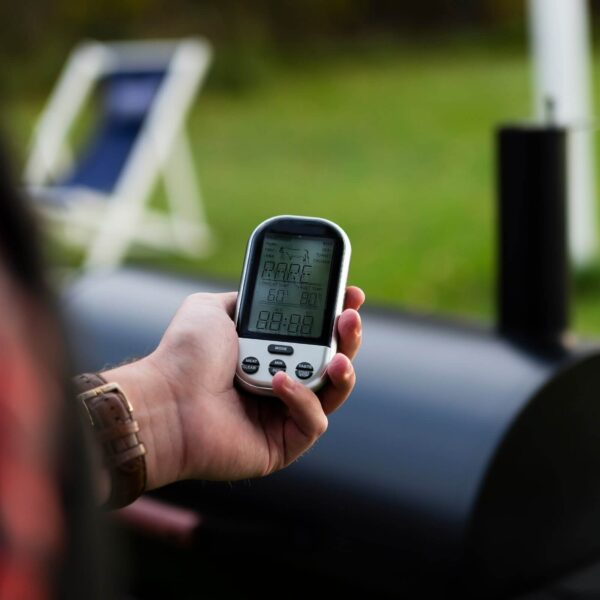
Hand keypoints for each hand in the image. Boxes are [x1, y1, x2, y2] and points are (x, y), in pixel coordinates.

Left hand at [104, 287, 363, 489]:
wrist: (166, 399)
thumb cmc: (185, 355)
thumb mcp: (212, 308)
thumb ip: (243, 300)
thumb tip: (262, 295)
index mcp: (266, 353)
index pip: (313, 334)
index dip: (334, 315)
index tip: (349, 295)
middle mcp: (279, 383)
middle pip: (331, 361)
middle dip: (347, 338)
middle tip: (350, 318)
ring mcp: (282, 415)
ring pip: (332, 393)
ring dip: (343, 370)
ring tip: (338, 356)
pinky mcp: (283, 444)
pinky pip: (312, 421)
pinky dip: (302, 400)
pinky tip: (280, 382)